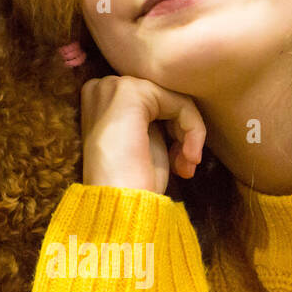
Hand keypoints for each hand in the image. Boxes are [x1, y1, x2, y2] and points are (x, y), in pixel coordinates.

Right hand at [79, 76, 206, 193]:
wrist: (117, 204)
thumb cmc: (128, 183)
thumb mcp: (141, 142)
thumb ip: (153, 119)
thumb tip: (181, 106)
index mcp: (98, 101)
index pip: (149, 102)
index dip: (168, 129)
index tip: (176, 163)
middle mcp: (101, 88)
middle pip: (162, 97)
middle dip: (180, 131)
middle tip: (184, 165)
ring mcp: (114, 87)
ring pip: (174, 98)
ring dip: (190, 133)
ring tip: (186, 165)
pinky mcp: (132, 92)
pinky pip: (180, 103)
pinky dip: (194, 130)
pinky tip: (188, 157)